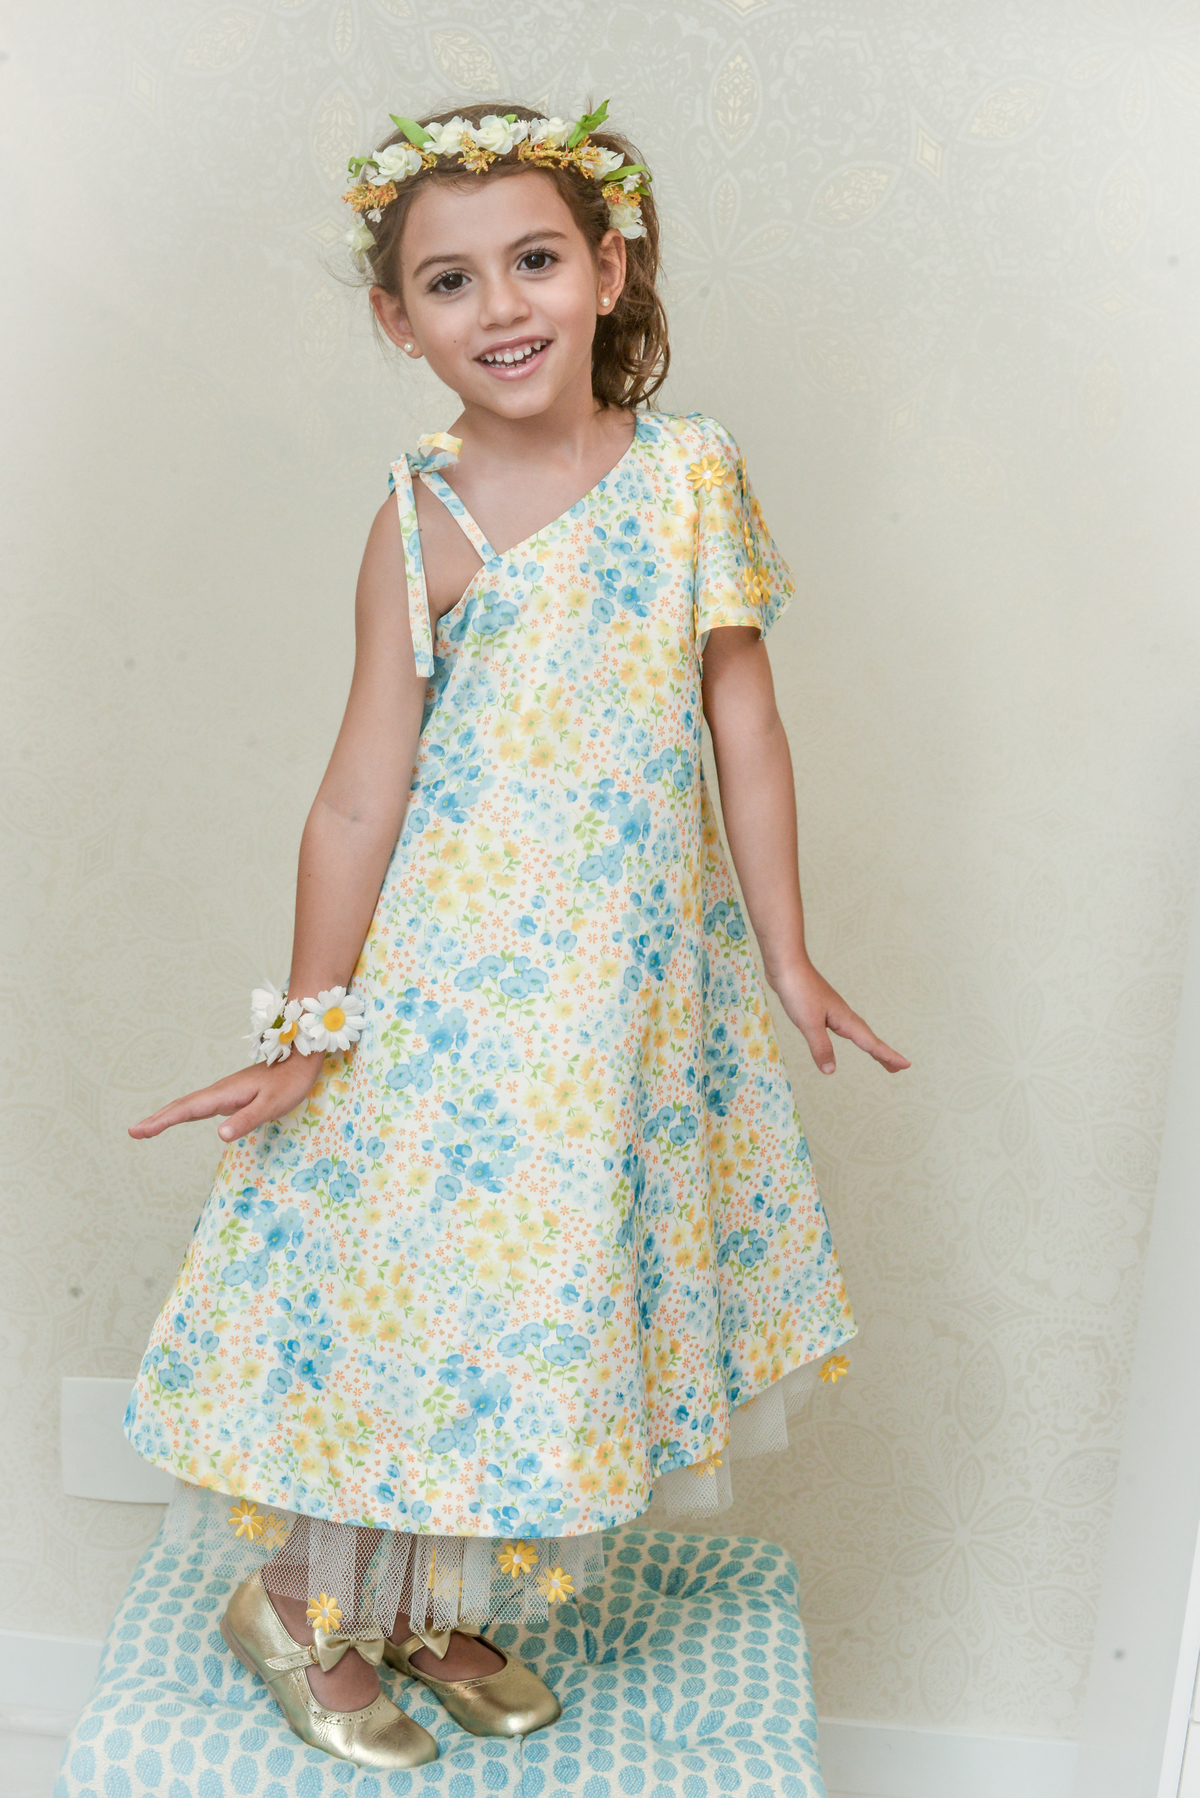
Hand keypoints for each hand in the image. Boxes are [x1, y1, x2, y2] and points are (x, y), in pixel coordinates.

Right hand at [129, 1050, 324, 1143]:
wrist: (300, 1058)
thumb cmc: (289, 1083)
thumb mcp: (272, 1105)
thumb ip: (247, 1120)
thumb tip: (219, 1136)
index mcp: (225, 1094)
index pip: (187, 1110)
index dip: (162, 1121)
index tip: (138, 1131)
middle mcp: (219, 1092)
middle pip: (182, 1106)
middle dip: (157, 1119)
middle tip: (133, 1132)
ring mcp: (224, 1093)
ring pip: (189, 1105)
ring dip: (166, 1115)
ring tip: (146, 1129)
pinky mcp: (231, 1096)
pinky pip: (200, 1105)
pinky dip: (182, 1112)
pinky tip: (177, 1117)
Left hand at [770, 960, 910, 1075]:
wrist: (787, 965)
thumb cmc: (798, 991)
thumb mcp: (808, 1023)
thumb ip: (821, 1047)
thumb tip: (831, 1071)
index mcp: (845, 1020)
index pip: (871, 1043)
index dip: (888, 1056)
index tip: (906, 1065)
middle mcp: (843, 1015)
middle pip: (869, 1038)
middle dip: (883, 1054)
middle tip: (897, 1069)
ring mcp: (833, 1010)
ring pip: (857, 1032)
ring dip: (869, 1045)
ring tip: (877, 1056)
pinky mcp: (821, 1007)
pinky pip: (843, 1026)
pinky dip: (851, 1036)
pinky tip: (843, 1034)